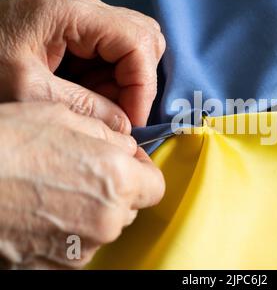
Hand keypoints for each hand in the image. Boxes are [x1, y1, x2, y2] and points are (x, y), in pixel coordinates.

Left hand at [0, 0, 165, 132]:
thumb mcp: (30, 92)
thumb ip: (84, 108)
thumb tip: (126, 125)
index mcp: (70, 9)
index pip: (136, 42)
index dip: (142, 85)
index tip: (134, 120)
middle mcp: (82, 3)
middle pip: (143, 39)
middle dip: (137, 82)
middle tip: (118, 112)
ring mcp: (83, 12)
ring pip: (135, 45)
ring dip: (127, 80)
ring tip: (100, 102)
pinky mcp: (80, 26)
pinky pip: (117, 51)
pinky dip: (113, 78)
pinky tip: (91, 92)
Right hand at [0, 102, 164, 268]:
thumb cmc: (6, 143)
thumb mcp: (62, 117)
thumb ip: (108, 134)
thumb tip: (126, 146)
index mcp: (118, 181)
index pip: (155, 186)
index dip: (143, 173)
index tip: (126, 163)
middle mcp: (107, 220)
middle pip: (129, 207)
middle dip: (115, 189)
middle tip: (81, 170)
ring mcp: (80, 248)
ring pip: (102, 226)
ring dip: (89, 210)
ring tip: (53, 189)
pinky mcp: (54, 266)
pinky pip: (75, 245)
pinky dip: (66, 230)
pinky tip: (40, 210)